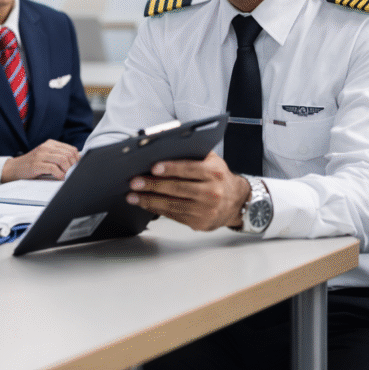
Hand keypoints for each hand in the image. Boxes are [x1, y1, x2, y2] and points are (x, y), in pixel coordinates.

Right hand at [1, 140, 79, 180]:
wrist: (14, 168)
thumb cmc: (32, 164)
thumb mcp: (46, 156)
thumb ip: (59, 157)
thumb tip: (78, 162)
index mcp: (50, 144)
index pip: (71, 149)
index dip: (77, 160)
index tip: (76, 168)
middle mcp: (46, 147)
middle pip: (68, 154)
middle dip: (73, 166)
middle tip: (71, 173)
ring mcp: (40, 155)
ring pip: (63, 160)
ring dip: (67, 170)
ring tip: (65, 176)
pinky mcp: (36, 164)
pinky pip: (53, 168)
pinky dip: (59, 175)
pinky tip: (58, 177)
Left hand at [125, 151, 251, 230]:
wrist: (236, 201)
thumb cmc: (217, 177)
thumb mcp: (211, 161)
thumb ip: (191, 153)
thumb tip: (161, 146)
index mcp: (215, 172)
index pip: (189, 168)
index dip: (170, 168)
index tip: (153, 168)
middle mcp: (212, 192)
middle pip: (177, 188)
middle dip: (152, 185)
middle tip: (134, 182)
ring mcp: (206, 209)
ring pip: (172, 204)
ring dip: (149, 200)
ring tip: (132, 196)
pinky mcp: (199, 222)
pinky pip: (173, 215)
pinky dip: (156, 209)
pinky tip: (145, 204)